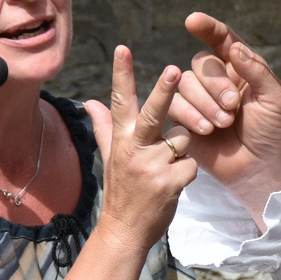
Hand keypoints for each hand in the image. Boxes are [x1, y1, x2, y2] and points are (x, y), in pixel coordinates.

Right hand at [84, 46, 198, 246]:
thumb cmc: (121, 191)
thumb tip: (89, 101)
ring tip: (166, 169)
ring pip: (183, 140)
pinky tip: (174, 184)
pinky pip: (191, 164)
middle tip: (175, 69)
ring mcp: (152, 167)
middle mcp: (135, 149)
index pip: (121, 101)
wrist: (125, 231)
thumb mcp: (111, 157)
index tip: (123, 48)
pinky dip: (188, 172)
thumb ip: (103, 126)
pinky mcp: (169, 184)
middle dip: (164, 91)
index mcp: (122, 139)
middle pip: (153, 114)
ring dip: (181, 151)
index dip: (122, 74)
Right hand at [167, 13, 280, 221]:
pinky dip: (191, 116)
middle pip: (201, 63)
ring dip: (204, 103)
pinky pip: (175, 105)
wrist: (259, 170)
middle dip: (215, 84)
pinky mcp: (185, 121)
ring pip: (184, 84)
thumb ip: (257, 70)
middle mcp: (217, 81)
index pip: (222, 40)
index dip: (207, 28)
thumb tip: (234, 47)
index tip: (193, 21)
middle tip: (232, 107)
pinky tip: (207, 130)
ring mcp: (199, 100)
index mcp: (241, 69)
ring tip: (224, 124)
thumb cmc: (272, 134)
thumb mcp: (275, 99)